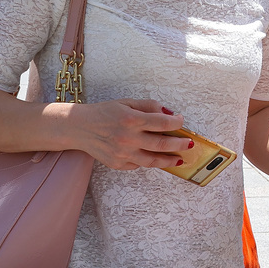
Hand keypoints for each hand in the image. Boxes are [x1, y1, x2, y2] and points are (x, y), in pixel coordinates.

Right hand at [72, 99, 189, 169]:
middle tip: (189, 144)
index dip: (176, 122)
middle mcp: (127, 138)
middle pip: (162, 143)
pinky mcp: (117, 164)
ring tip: (180, 158)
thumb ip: (149, 106)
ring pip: (153, 160)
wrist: (79, 127)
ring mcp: (122, 153)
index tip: (181, 121)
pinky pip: (139, 165)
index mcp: (131, 119)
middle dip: (180, 144)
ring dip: (170, 160)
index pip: (162, 122)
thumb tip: (169, 113)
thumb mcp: (126, 103)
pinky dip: (149, 162)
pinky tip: (157, 158)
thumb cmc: (104, 113)